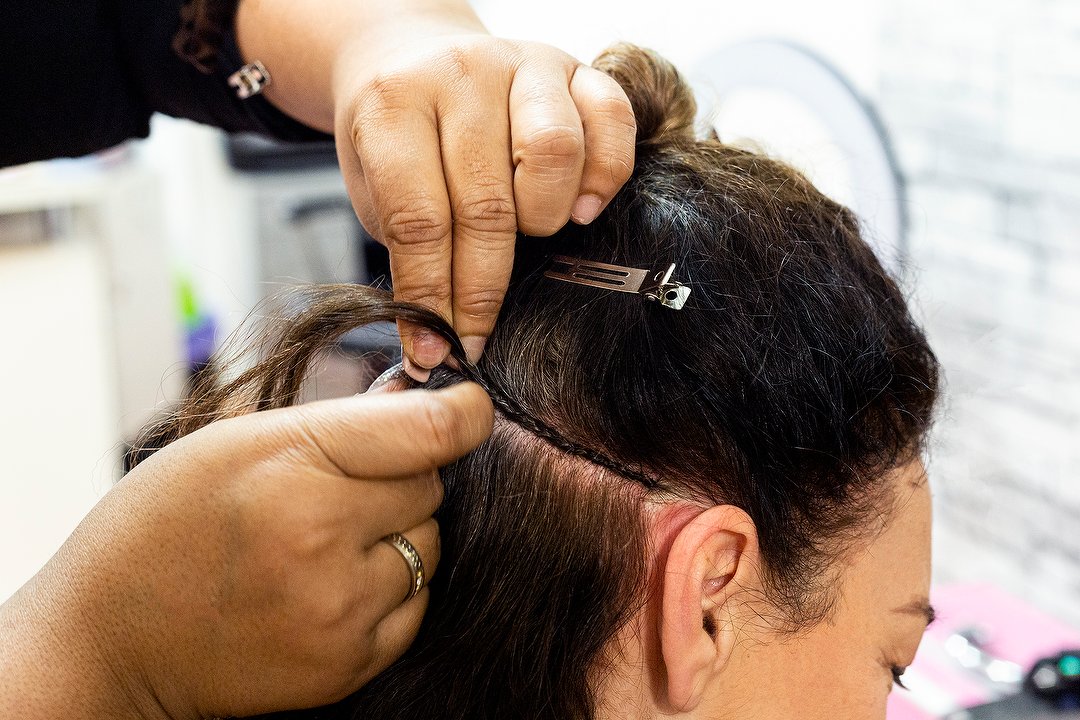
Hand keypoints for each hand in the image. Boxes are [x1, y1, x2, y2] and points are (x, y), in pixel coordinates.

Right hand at [0, 383, 492, 719]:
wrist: (108, 642)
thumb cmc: (163, 524)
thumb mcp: (236, 441)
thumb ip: (337, 421)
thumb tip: (425, 399)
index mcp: (293, 471)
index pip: (430, 432)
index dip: (463, 412)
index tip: (469, 406)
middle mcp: (323, 542)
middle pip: (431, 487)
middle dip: (398, 479)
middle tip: (335, 489)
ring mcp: (340, 612)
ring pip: (429, 547)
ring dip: (396, 536)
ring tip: (324, 541)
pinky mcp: (348, 665)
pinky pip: (415, 604)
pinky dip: (388, 589)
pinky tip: (329, 584)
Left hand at [332, 33, 636, 377]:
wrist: (411, 58)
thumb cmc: (397, 137)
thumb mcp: (375, 188)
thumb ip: (408, 252)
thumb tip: (432, 347)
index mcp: (394, 104)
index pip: (419, 219)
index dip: (431, 296)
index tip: (435, 347)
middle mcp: (461, 75)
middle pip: (487, 204)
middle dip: (482, 289)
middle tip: (476, 332)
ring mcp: (523, 65)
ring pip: (555, 153)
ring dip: (545, 217)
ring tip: (530, 233)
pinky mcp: (577, 68)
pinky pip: (613, 122)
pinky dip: (604, 177)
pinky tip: (580, 207)